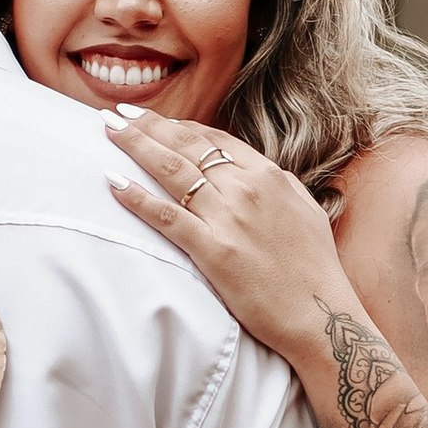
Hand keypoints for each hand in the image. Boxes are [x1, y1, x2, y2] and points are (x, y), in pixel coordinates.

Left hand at [105, 109, 342, 368]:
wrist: (320, 314)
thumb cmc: (315, 269)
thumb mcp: (304, 210)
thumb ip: (276, 187)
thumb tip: (257, 172)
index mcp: (268, 176)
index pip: (214, 139)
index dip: (179, 126)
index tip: (154, 119)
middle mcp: (245, 188)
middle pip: (186, 145)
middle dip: (148, 124)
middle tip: (116, 113)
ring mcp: (228, 218)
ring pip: (171, 170)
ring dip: (134, 145)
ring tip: (107, 130)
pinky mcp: (212, 250)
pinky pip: (166, 216)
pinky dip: (137, 196)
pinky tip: (113, 181)